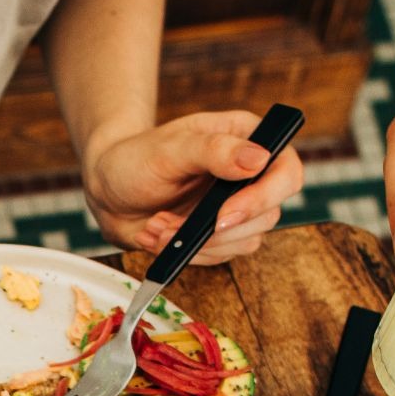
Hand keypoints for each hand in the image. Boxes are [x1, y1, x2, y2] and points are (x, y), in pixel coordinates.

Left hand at [84, 111, 306, 262]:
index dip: (264, 197)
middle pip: (269, 214)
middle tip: (171, 225)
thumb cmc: (136, 158)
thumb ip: (213, 151)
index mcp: (246, 140)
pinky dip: (187, 253)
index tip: (224, 213)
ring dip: (199, 244)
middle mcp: (250, 174)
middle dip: (217, 229)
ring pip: (246, 240)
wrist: (108, 190)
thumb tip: (258, 158)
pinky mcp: (219, 234)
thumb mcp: (170, 149)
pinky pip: (220, 255)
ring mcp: (236, 206)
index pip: (286, 170)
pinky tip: (158, 235)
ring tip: (157, 227)